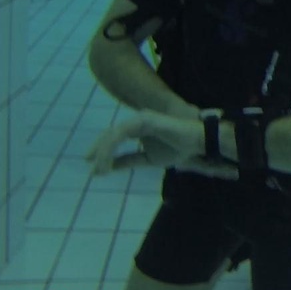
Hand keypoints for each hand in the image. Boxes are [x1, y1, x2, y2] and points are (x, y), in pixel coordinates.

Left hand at [86, 112, 201, 175]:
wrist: (198, 142)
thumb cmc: (178, 148)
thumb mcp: (149, 159)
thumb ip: (130, 160)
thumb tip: (110, 167)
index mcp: (137, 127)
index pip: (114, 137)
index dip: (101, 151)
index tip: (93, 168)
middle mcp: (136, 120)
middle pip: (110, 135)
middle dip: (98, 152)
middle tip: (93, 170)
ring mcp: (139, 119)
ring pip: (113, 135)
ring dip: (103, 153)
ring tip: (101, 170)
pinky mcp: (143, 120)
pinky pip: (121, 134)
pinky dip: (112, 149)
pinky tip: (108, 163)